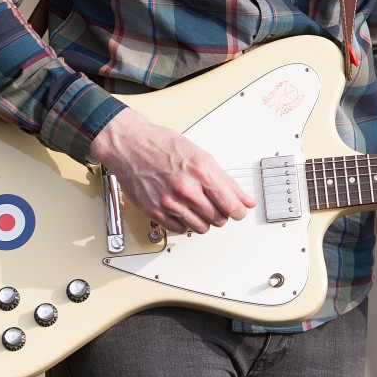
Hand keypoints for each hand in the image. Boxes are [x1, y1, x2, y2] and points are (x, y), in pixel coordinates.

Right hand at [90, 107, 254, 233]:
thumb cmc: (163, 146)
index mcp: (201, 171)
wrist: (130, 145)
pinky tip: (181, 209)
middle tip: (214, 204)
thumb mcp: (200, 155)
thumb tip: (245, 200)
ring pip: (201, 228)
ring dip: (203, 220)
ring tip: (197, 205)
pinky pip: (180, 230)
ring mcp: (170, 202)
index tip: (238, 211)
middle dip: (220, 214)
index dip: (238, 211)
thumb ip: (225, 180)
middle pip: (218, 219)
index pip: (231, 205)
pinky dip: (184, 223)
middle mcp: (186, 188)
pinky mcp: (155, 212)